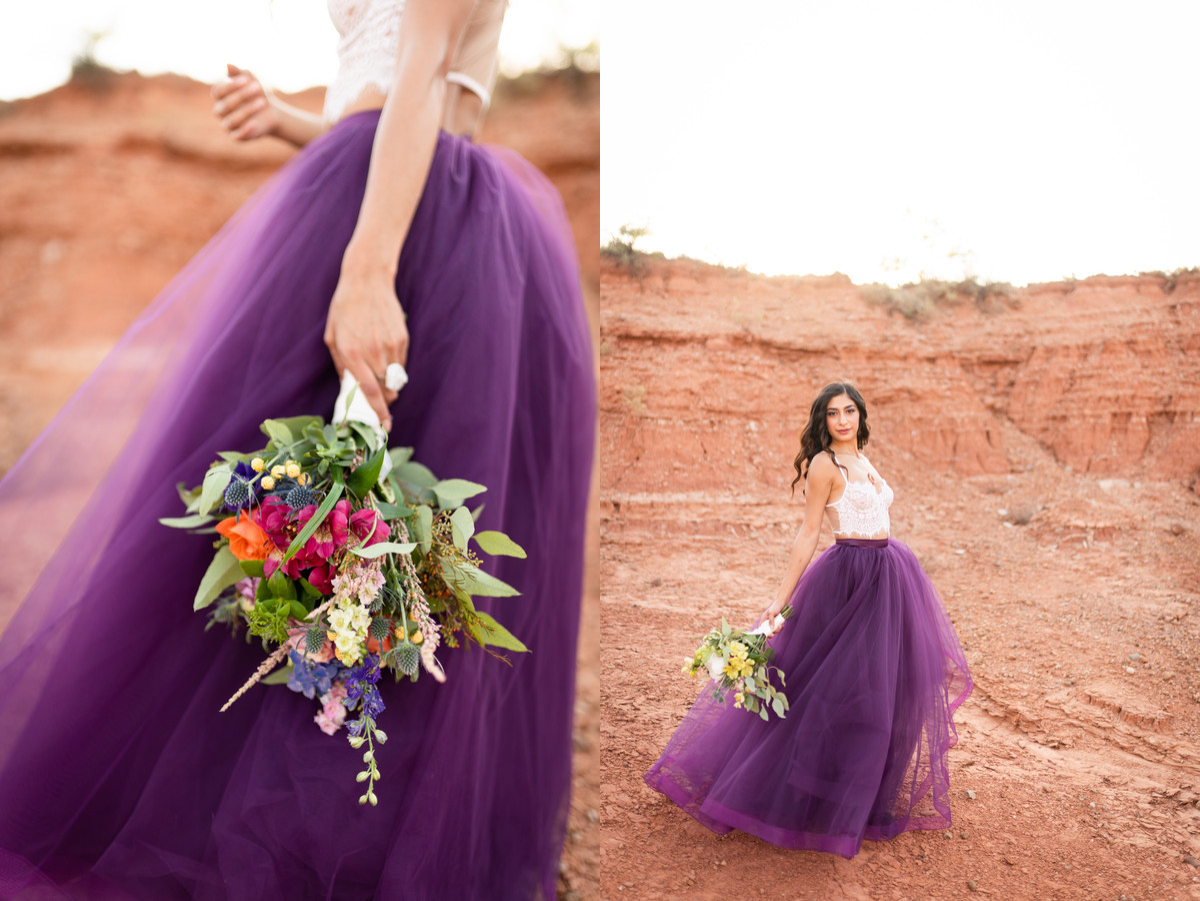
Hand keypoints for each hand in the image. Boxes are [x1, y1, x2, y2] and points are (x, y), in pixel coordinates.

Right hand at [211, 64, 278, 140]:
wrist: (271, 112)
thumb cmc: (257, 93)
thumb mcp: (250, 80)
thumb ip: (239, 73)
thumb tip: (228, 64)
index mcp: (219, 96)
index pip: (218, 92)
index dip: (230, 86)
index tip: (246, 79)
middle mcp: (220, 111)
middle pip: (226, 105)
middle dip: (242, 96)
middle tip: (258, 88)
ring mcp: (228, 125)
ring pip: (232, 120)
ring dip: (247, 110)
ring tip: (263, 102)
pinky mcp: (237, 136)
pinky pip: (237, 136)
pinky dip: (245, 130)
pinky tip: (254, 124)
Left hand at [324, 263, 408, 431]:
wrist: (368, 280)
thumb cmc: (345, 309)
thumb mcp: (333, 337)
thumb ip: (342, 365)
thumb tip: (351, 390)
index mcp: (352, 353)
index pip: (368, 391)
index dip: (377, 412)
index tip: (383, 427)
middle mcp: (373, 351)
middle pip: (386, 390)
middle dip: (384, 401)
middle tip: (379, 403)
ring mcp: (391, 345)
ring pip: (395, 379)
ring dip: (389, 384)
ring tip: (378, 371)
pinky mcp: (402, 338)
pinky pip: (401, 363)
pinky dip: (394, 367)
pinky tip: (384, 351)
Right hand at [759, 601, 785, 635]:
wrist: (782, 602)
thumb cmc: (776, 606)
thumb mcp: (772, 613)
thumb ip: (771, 621)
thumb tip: (771, 629)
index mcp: (764, 619)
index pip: (761, 627)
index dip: (763, 632)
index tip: (768, 635)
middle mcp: (767, 621)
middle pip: (768, 630)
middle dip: (772, 632)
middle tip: (775, 633)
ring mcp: (773, 622)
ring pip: (774, 629)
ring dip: (777, 629)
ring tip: (781, 626)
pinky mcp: (777, 622)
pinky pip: (778, 627)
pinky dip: (780, 627)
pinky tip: (782, 625)